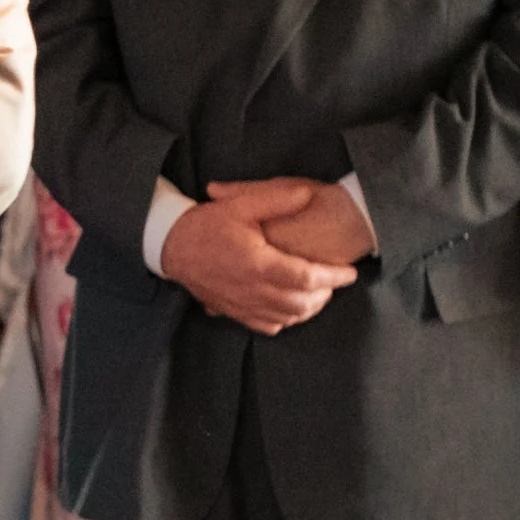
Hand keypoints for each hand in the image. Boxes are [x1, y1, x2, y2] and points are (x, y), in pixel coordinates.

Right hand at [162, 181, 357, 335]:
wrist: (170, 246)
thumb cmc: (206, 224)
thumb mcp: (240, 204)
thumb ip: (276, 199)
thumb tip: (308, 194)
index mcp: (257, 263)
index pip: (307, 278)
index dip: (334, 277)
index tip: (349, 272)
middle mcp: (251, 289)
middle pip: (301, 304)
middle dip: (324, 295)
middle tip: (335, 282)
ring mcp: (241, 304)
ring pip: (286, 318)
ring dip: (308, 309)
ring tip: (319, 293)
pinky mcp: (233, 311)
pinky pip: (267, 325)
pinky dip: (286, 320)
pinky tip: (292, 307)